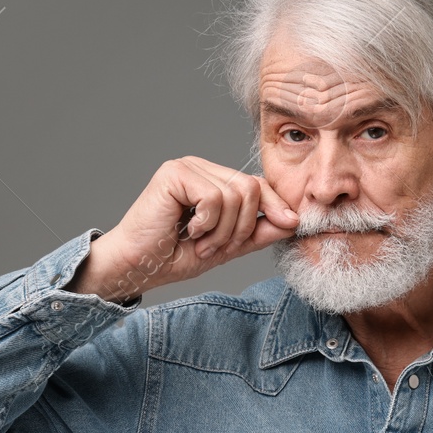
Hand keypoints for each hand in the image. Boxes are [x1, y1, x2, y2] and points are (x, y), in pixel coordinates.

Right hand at [67, 156, 298, 303]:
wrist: (138, 266)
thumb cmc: (174, 255)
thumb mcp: (227, 246)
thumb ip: (258, 233)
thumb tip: (293, 221)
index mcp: (215, 180)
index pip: (258, 184)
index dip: (276, 205)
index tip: (292, 224)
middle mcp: (202, 168)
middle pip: (251, 188)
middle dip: (242, 227)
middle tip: (216, 247)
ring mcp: (187, 167)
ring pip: (236, 194)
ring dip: (222, 230)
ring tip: (200, 242)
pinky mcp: (174, 174)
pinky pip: (214, 197)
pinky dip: (207, 223)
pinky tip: (188, 230)